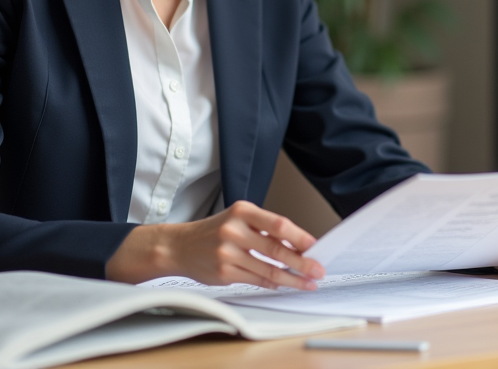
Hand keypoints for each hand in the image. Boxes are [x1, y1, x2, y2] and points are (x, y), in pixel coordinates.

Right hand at [105, 200, 324, 289]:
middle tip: (318, 270)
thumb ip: (264, 229)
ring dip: (292, 278)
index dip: (300, 237)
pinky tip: (284, 285)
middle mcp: (234, 230)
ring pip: (268, 269)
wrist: (179, 246)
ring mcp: (227, 253)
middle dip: (302, 262)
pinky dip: (273, 284)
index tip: (316, 246)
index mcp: (242, 211)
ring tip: (307, 282)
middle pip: (277, 249)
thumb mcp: (238, 219)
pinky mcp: (223, 272)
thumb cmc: (214, 232)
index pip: (278, 224)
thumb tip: (298, 245)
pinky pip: (256, 280)